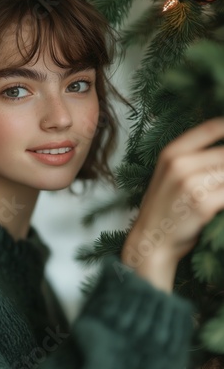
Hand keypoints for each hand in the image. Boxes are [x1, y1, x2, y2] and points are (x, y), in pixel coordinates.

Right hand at [121, 118, 223, 291]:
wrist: (151, 241)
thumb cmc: (165, 208)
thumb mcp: (170, 175)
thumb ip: (194, 158)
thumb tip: (223, 151)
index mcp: (171, 152)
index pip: (211, 127)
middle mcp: (179, 164)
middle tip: (220, 181)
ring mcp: (190, 183)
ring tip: (219, 194)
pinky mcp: (202, 203)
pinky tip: (220, 204)